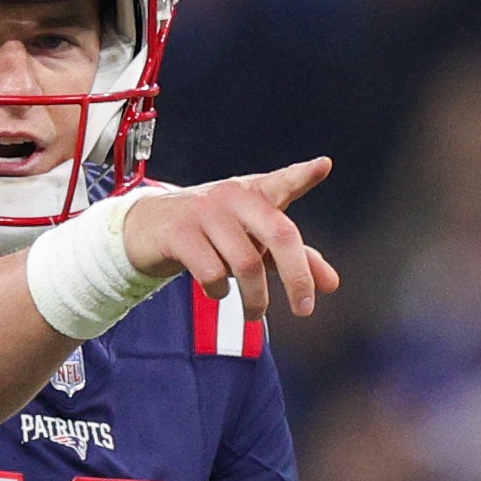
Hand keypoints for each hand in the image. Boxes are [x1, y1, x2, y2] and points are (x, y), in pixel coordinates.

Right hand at [122, 158, 340, 322]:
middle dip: (297, 276)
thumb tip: (332, 285)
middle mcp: (234, 197)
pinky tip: (217, 292)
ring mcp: (206, 212)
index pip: (284, 182)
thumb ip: (296, 259)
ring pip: (246, 263)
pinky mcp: (180, 233)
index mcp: (256, 194)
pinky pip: (211, 273)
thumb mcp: (255, 241)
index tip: (323, 166)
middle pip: (279, 233)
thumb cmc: (214, 233)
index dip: (303, 176)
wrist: (149, 227)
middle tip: (304, 309)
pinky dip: (219, 292)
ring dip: (256, 298)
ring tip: (255, 314)